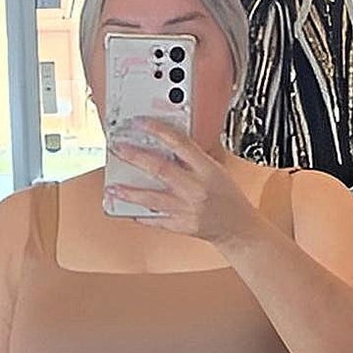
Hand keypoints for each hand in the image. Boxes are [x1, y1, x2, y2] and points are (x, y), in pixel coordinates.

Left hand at [108, 120, 261, 247]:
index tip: (140, 123)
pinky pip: (157, 220)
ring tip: (112, 186)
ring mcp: (187, 209)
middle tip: (118, 149)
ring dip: (130, 192)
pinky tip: (128, 210)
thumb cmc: (229, 197)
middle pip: (160, 169)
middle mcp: (196, 188)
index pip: (180, 144)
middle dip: (135, 157)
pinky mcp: (182, 226)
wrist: (239, 228)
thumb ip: (195, 157)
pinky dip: (142, 215)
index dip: (158, 131)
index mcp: (207, 170)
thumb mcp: (218, 170)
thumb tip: (169, 141)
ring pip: (152, 198)